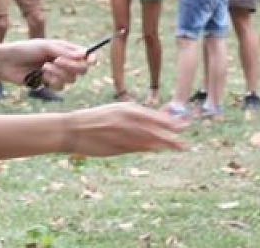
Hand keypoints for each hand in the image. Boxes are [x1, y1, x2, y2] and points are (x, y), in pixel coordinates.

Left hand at [0, 39, 89, 88]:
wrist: (8, 62)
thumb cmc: (26, 49)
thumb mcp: (46, 46)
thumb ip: (65, 51)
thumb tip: (84, 55)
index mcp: (65, 49)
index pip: (84, 55)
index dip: (91, 58)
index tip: (92, 60)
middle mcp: (64, 62)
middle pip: (82, 69)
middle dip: (71, 66)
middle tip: (58, 60)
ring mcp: (58, 74)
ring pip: (71, 79)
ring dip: (58, 73)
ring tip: (44, 66)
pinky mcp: (49, 84)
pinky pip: (60, 87)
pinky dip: (52, 81)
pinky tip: (41, 75)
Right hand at [63, 104, 185, 156]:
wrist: (74, 128)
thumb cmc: (96, 119)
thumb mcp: (116, 111)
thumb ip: (135, 116)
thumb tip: (154, 119)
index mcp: (127, 109)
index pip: (154, 116)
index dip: (170, 122)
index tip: (184, 124)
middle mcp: (128, 120)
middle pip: (156, 129)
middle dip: (172, 134)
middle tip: (185, 140)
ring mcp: (123, 134)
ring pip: (149, 140)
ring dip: (165, 143)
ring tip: (179, 146)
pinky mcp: (118, 147)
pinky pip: (138, 148)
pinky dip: (149, 148)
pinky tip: (158, 150)